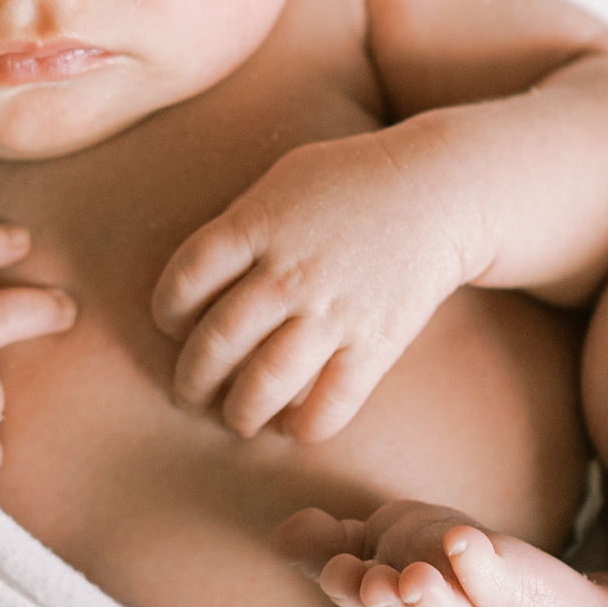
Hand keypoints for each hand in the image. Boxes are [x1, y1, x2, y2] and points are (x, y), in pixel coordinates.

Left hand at [150, 127, 474, 440]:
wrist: (439, 188)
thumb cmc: (352, 180)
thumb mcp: (284, 180)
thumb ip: (241, 225)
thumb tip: (201, 281)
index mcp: (257, 224)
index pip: (186, 279)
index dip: (168, 311)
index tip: (173, 327)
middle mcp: (288, 271)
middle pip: (217, 341)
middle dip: (191, 381)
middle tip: (190, 394)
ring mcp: (333, 310)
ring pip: (264, 382)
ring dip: (240, 413)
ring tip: (237, 419)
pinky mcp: (376, 341)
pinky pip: (330, 403)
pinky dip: (304, 426)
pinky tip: (292, 426)